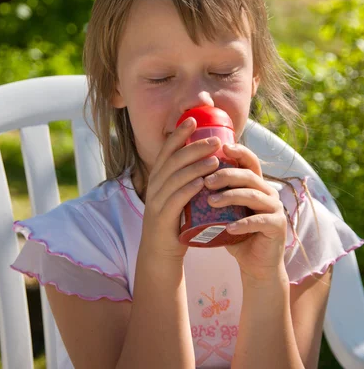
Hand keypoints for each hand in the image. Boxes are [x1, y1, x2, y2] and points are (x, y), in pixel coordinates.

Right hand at [140, 118, 220, 261]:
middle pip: (174, 160)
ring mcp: (157, 201)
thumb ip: (188, 175)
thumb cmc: (176, 218)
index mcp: (159, 175)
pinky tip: (202, 183)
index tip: (193, 119)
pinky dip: (189, 190)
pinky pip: (175, 200)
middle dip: (194, 147)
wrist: (160, 251)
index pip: (167, 149)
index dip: (179, 133)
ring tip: (215, 160)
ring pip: (176, 178)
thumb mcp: (178, 192)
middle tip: (216, 140)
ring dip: (196, 167)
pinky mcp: (162, 217)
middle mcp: (155, 184)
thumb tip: (210, 155)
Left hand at [205, 143, 287, 282]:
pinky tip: (229, 227)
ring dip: (230, 196)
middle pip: (248, 176)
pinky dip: (243, 223)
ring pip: (253, 195)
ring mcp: (275, 208)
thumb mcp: (224, 210)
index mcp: (256, 184)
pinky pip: (260, 220)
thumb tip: (184, 178)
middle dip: (226, 175)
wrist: (255, 264)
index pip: (250, 161)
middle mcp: (268, 192)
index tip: (222, 147)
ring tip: (211, 202)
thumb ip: (213, 194)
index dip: (238, 151)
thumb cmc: (235, 233)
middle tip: (206, 181)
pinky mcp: (277, 226)